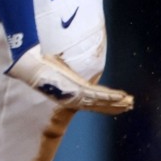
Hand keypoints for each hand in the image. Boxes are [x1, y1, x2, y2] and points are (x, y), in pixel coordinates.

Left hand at [7, 45, 132, 115]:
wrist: (32, 66)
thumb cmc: (41, 65)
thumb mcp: (56, 65)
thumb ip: (64, 63)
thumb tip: (62, 54)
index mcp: (70, 92)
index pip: (91, 99)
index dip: (104, 102)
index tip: (116, 103)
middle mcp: (74, 97)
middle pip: (98, 104)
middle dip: (113, 105)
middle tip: (128, 106)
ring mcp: (76, 95)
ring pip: (100, 101)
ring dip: (116, 102)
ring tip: (128, 103)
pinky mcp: (77, 90)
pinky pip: (97, 94)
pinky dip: (110, 96)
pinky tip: (120, 97)